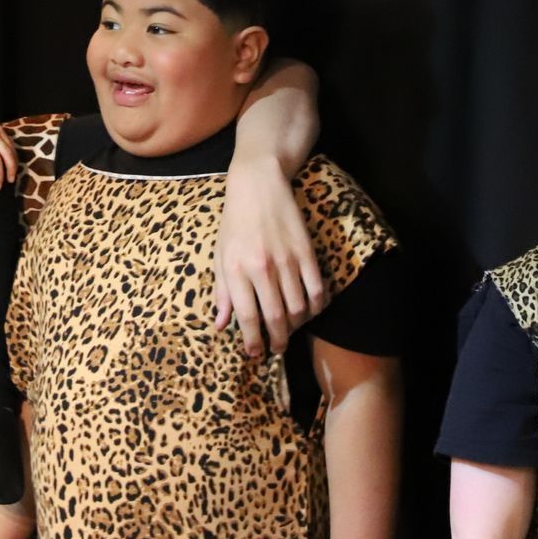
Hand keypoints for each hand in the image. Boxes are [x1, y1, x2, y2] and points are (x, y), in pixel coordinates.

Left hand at [215, 155, 328, 355]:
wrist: (258, 185)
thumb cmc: (234, 222)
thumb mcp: (220, 255)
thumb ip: (223, 292)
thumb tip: (221, 325)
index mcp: (236, 269)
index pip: (247, 316)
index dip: (252, 340)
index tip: (255, 353)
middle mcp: (262, 267)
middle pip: (276, 317)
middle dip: (278, 340)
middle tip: (277, 349)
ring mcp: (287, 260)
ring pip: (299, 307)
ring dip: (296, 326)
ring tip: (290, 331)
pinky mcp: (307, 252)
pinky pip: (317, 289)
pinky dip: (316, 306)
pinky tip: (310, 310)